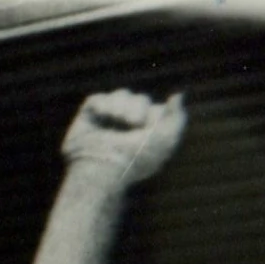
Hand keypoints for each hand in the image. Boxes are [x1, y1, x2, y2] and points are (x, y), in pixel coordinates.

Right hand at [60, 88, 187, 186]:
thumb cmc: (136, 160)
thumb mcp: (166, 140)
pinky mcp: (87, 120)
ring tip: (121, 119)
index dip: (156, 115)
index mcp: (145, 139)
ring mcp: (106, 124)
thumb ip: (177, 117)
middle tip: (135, 123)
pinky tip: (105, 116)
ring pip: (121, 96)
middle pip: (140, 100)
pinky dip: (104, 105)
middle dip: (139, 108)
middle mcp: (126, 131)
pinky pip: (98, 99)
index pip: (156, 111)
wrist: (104, 168)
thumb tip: (178, 95)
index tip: (151, 128)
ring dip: (124, 105)